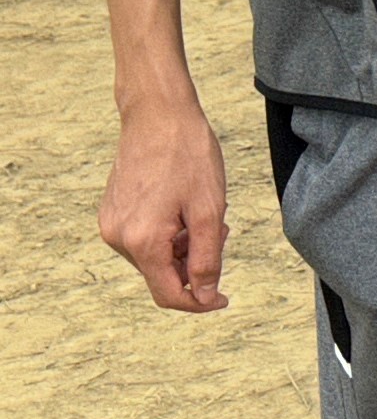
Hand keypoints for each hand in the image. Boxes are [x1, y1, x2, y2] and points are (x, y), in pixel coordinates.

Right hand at [101, 92, 229, 312]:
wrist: (158, 115)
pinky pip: (143, 238)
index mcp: (141, 241)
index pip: (168, 294)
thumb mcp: (209, 211)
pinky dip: (168, 234)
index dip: (199, 302)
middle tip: (222, 232)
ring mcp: (111, 224)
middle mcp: (118, 238)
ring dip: (183, 247)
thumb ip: (206, 258)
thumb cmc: (189, 157)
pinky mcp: (112, 211)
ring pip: (154, 257)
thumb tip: (204, 294)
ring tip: (205, 215)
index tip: (223, 298)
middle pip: (162, 275)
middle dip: (195, 264)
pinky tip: (184, 209)